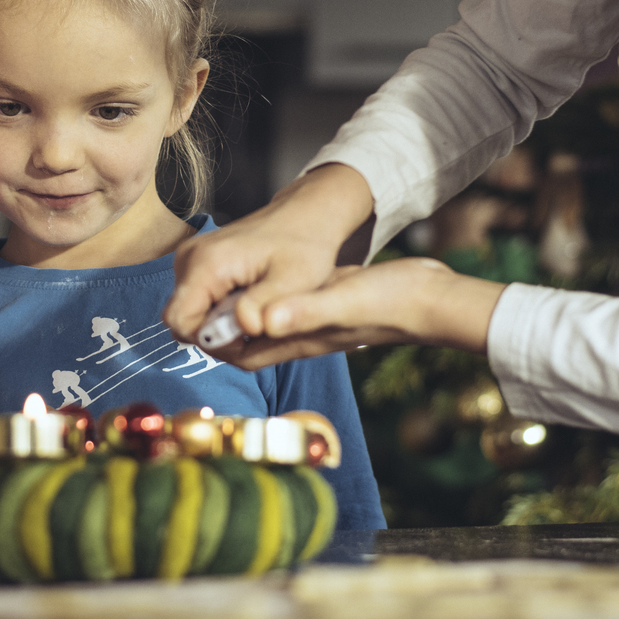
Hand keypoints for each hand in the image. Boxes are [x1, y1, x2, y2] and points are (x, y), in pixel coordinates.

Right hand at [163, 163, 375, 348]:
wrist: (303, 216)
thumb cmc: (303, 246)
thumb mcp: (294, 280)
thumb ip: (265, 304)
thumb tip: (244, 326)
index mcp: (207, 262)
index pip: (180, 322)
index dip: (211, 340)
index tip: (246, 337)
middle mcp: (190, 258)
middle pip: (181, 319)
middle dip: (215, 334)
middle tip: (255, 326)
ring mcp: (190, 258)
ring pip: (188, 311)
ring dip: (218, 323)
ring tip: (255, 311)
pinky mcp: (197, 261)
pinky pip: (196, 299)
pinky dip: (218, 309)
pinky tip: (247, 302)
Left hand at [221, 257, 507, 370]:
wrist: (428, 299)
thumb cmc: (389, 302)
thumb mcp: (341, 300)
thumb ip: (303, 311)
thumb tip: (261, 319)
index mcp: (293, 340)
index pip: (235, 350)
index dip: (207, 334)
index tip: (190, 305)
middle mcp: (295, 336)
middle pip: (239, 337)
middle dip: (213, 318)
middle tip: (193, 285)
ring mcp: (306, 322)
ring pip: (255, 319)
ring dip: (234, 303)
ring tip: (213, 274)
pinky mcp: (317, 304)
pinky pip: (276, 302)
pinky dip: (259, 290)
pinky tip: (255, 267)